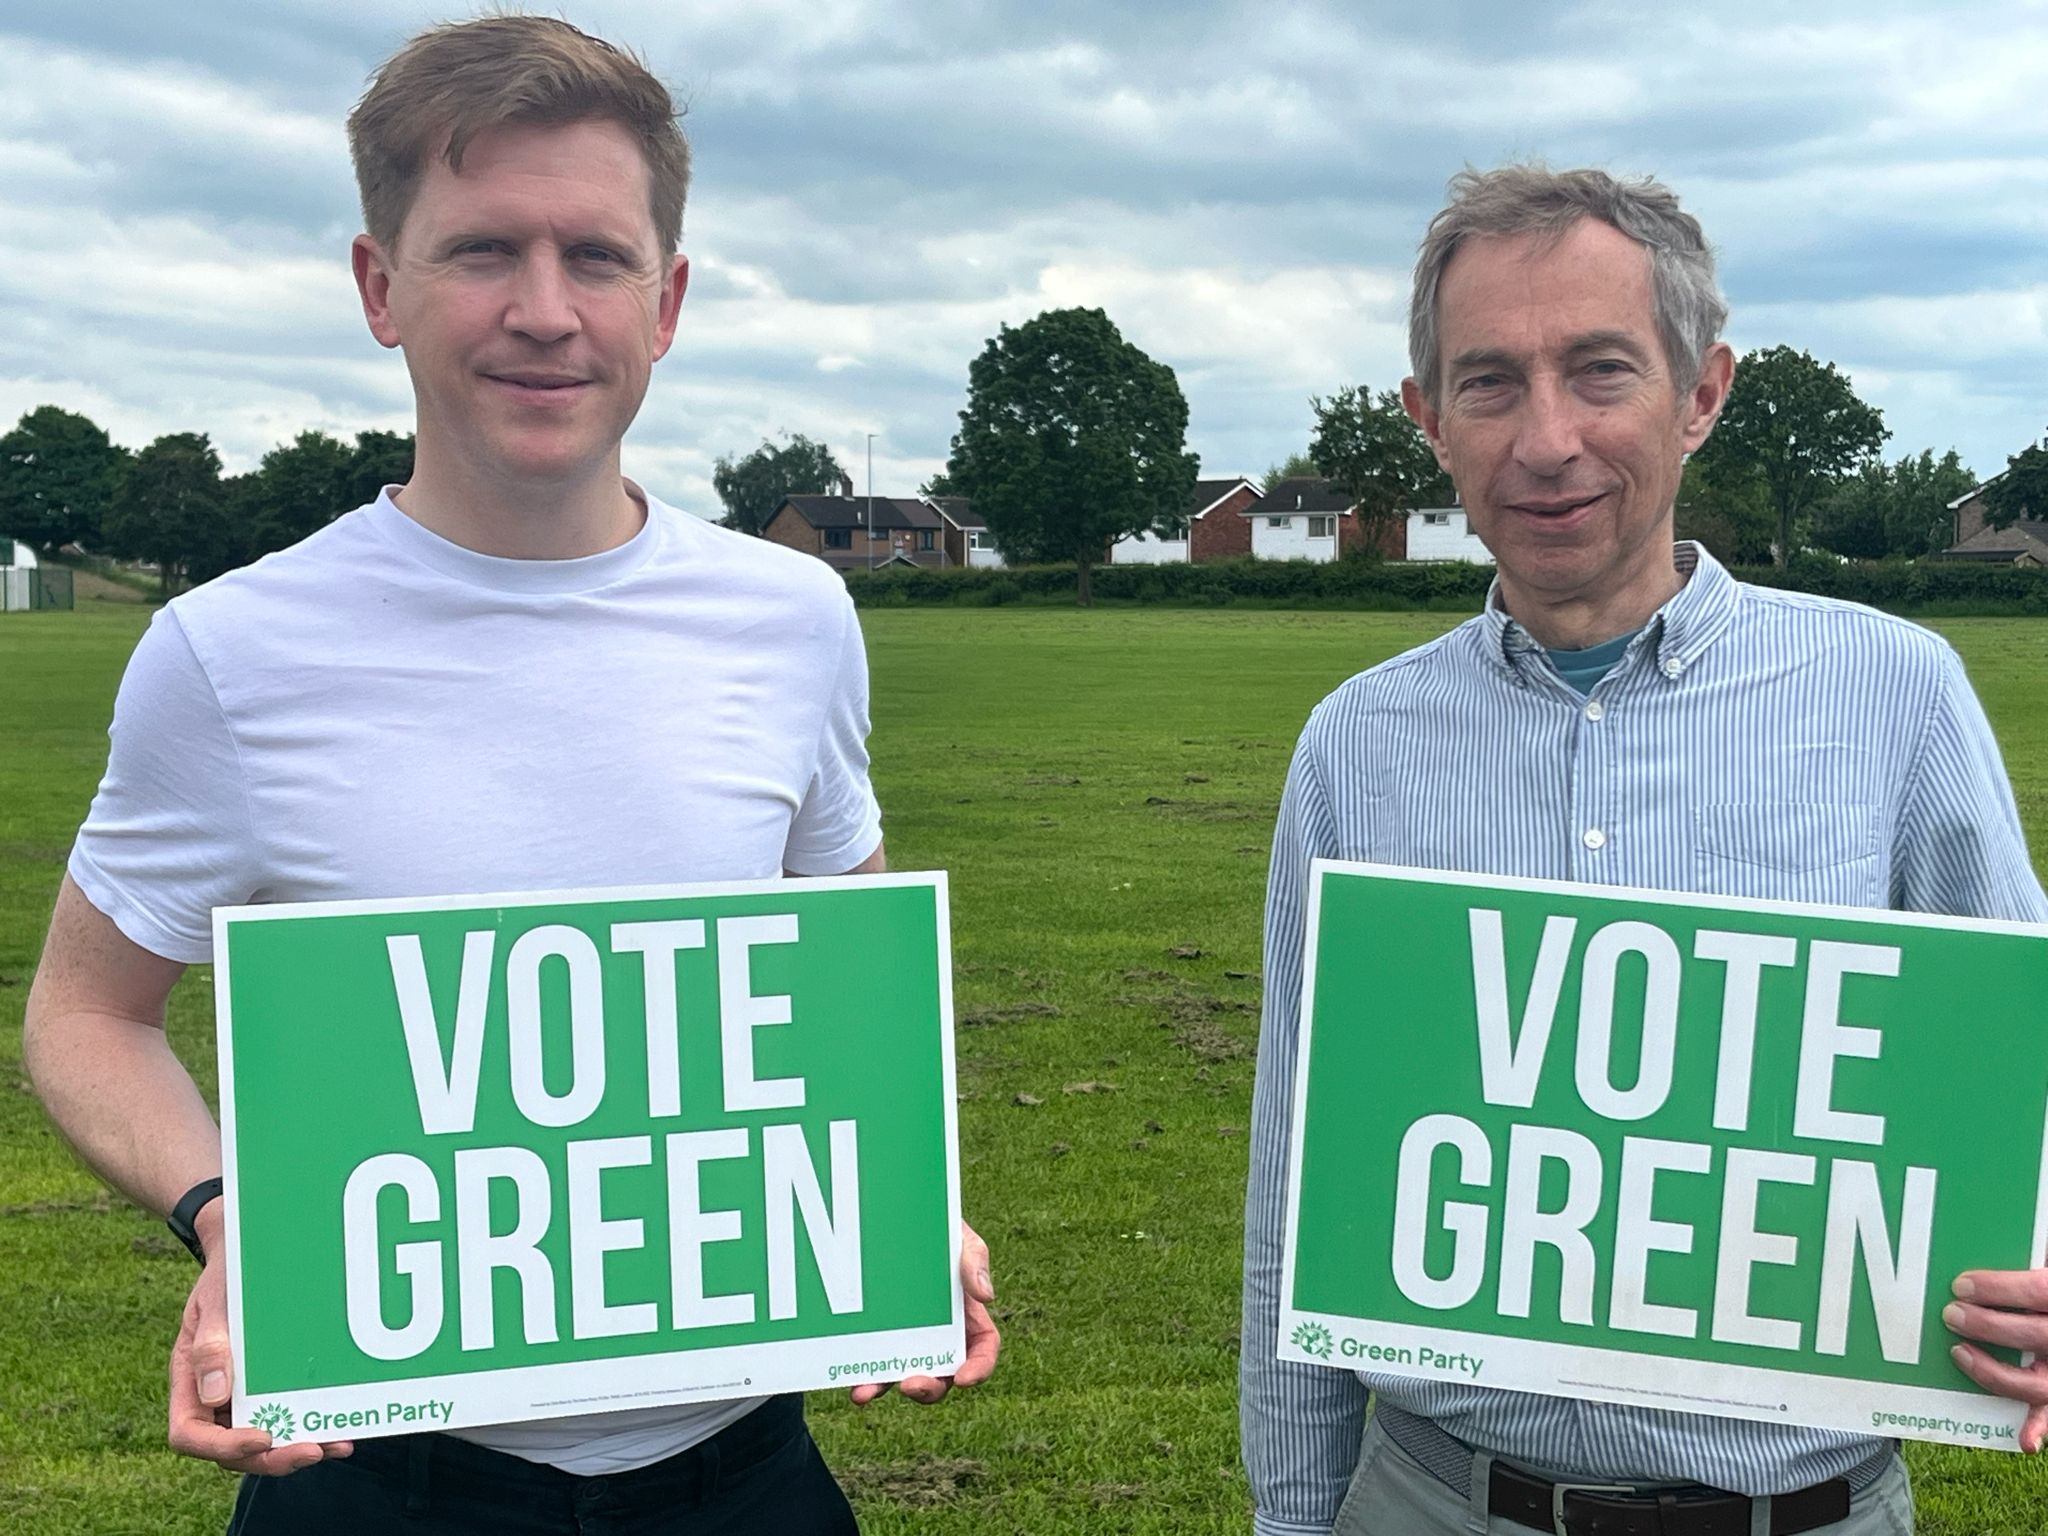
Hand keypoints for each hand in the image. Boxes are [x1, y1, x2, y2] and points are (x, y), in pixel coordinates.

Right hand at [168, 1258, 352, 1473]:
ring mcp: (241, 1398)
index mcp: (187, 1384)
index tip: (263, 1438)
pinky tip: (342, 1429)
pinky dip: (310, 1427)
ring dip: (296, 1448)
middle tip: (313, 1450)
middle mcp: (212, 1399)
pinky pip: (285, 1417)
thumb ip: (210, 1345)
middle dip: (271, 1457)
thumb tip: (216, 1395)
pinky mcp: (270, 1390)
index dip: (224, 1446)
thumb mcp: (215, 1304)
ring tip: (338, 1445)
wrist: (248, 1257)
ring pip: (261, 1441)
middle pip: (231, 1449)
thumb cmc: (226, 1278)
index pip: (190, 1434)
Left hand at [851, 1220, 1000, 1405]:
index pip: (982, 1350)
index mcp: (967, 1317)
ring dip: (884, 1388)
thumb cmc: (936, 1230)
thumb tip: (986, 1295)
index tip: (964, 1378)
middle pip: (941, 1376)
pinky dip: (861, 1376)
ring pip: (900, 1375)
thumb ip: (974, 1258)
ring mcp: (905, 1338)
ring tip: (864, 1392)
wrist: (894, 1219)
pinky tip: (849, 1380)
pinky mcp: (876, 1335)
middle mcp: (938, 1336)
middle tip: (910, 1385)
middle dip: (929, 1388)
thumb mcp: (959, 1236)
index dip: (979, 1369)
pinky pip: (870, 1362)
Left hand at [1944, 1268, 2047, 1451]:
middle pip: (2035, 1336)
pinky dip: (2038, 1428)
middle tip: (1950, 1315)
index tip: (1961, 1284)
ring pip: (2038, 1384)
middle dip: (1988, 1326)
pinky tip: (2023, 1441)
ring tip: (1957, 1352)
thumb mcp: (2041, 1257)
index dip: (2001, 1289)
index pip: (2040, 1292)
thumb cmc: (2043, 1281)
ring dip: (1994, 1373)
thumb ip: (2024, 1252)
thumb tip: (1983, 1232)